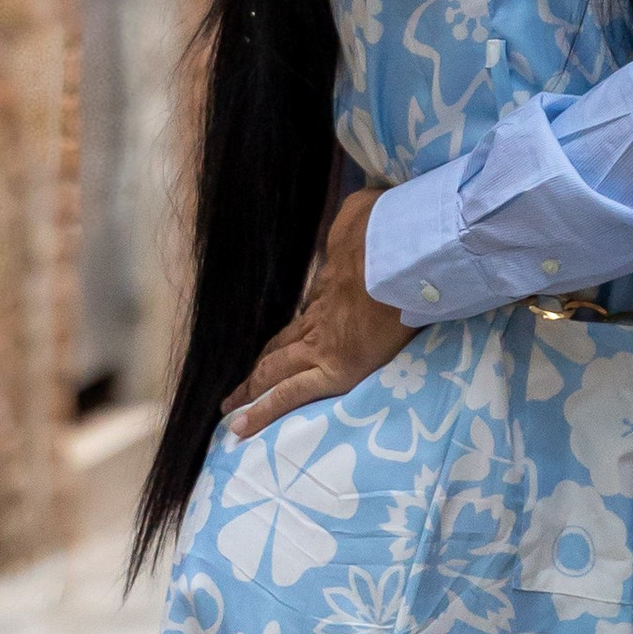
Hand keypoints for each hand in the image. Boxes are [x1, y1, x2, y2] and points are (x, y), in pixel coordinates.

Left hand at [223, 190, 412, 437]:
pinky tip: (242, 428)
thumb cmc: (392, 230)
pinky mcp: (332, 370)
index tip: (286, 338)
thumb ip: (362, 217)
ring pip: (275, 370)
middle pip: (281, 343)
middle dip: (261, 364)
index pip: (308, 310)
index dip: (295, 326)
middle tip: (241, 384)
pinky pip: (291, 395)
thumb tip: (367, 205)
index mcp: (332, 281)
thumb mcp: (369, 212)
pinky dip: (265, 411)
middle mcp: (319, 315)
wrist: (399, 255)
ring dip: (252, 389)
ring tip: (232, 409)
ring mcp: (321, 344)